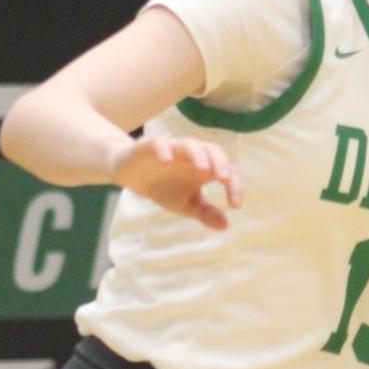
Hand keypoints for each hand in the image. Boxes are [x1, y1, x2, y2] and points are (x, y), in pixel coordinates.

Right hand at [109, 135, 242, 230]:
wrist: (132, 175)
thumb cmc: (164, 187)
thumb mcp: (186, 205)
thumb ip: (205, 213)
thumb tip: (226, 226)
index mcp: (205, 168)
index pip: (227, 171)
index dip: (234, 186)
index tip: (235, 205)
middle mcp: (192, 156)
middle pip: (212, 150)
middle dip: (220, 163)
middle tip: (224, 179)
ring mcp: (173, 148)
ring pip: (189, 144)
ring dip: (198, 155)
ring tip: (203, 169)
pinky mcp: (151, 145)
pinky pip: (159, 142)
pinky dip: (164, 149)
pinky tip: (167, 160)